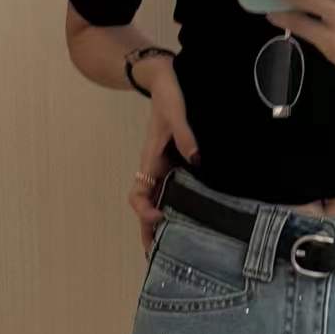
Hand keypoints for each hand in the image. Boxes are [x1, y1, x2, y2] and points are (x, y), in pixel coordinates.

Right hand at [128, 60, 199, 256]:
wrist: (163, 76)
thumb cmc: (167, 91)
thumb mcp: (175, 110)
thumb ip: (184, 134)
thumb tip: (195, 160)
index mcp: (150, 158)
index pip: (139, 193)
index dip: (145, 210)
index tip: (159, 218)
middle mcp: (155, 168)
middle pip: (147, 206)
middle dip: (149, 232)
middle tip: (155, 257)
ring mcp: (164, 168)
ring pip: (160, 202)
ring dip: (161, 225)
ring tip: (171, 250)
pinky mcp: (175, 164)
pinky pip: (174, 191)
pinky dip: (176, 209)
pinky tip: (188, 222)